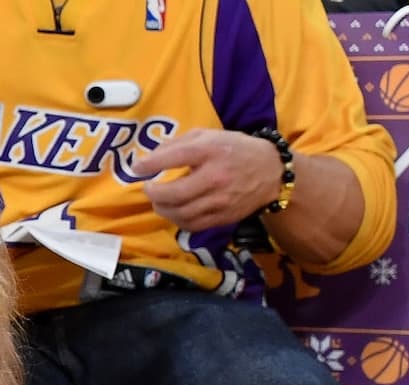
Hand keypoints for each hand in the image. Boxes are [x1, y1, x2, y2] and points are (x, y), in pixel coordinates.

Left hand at [138, 128, 283, 232]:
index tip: (137, 168)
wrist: (271, 172)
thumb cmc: (234, 149)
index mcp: (212, 150)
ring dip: (163, 209)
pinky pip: (193, 225)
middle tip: (148, 188)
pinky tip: (174, 211)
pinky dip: (177, 220)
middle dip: (154, 193)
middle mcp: (216, 176)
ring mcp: (221, 200)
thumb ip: (179, 143)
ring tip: (159, 201)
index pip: (177, 157)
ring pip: (182, 213)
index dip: (151, 164)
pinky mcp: (223, 217)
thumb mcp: (209, 136)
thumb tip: (150, 158)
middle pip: (176, 193)